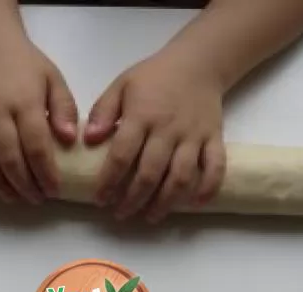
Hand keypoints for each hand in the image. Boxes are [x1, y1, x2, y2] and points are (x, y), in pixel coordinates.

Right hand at [0, 38, 77, 203]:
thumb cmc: (26, 66)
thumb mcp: (54, 80)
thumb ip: (64, 108)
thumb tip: (69, 139)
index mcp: (25, 101)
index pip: (36, 145)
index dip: (45, 172)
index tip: (53, 190)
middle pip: (8, 156)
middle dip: (23, 184)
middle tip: (36, 199)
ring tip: (12, 197)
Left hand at [84, 45, 226, 222]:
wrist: (198, 63)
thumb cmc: (154, 77)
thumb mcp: (122, 85)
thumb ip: (103, 112)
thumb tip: (87, 139)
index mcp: (142, 115)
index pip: (121, 155)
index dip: (109, 181)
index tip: (100, 199)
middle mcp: (168, 129)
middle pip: (150, 173)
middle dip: (133, 199)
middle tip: (121, 214)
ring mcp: (193, 136)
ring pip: (181, 177)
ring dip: (165, 202)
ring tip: (150, 217)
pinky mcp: (214, 139)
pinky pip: (215, 167)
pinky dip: (208, 188)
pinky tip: (195, 205)